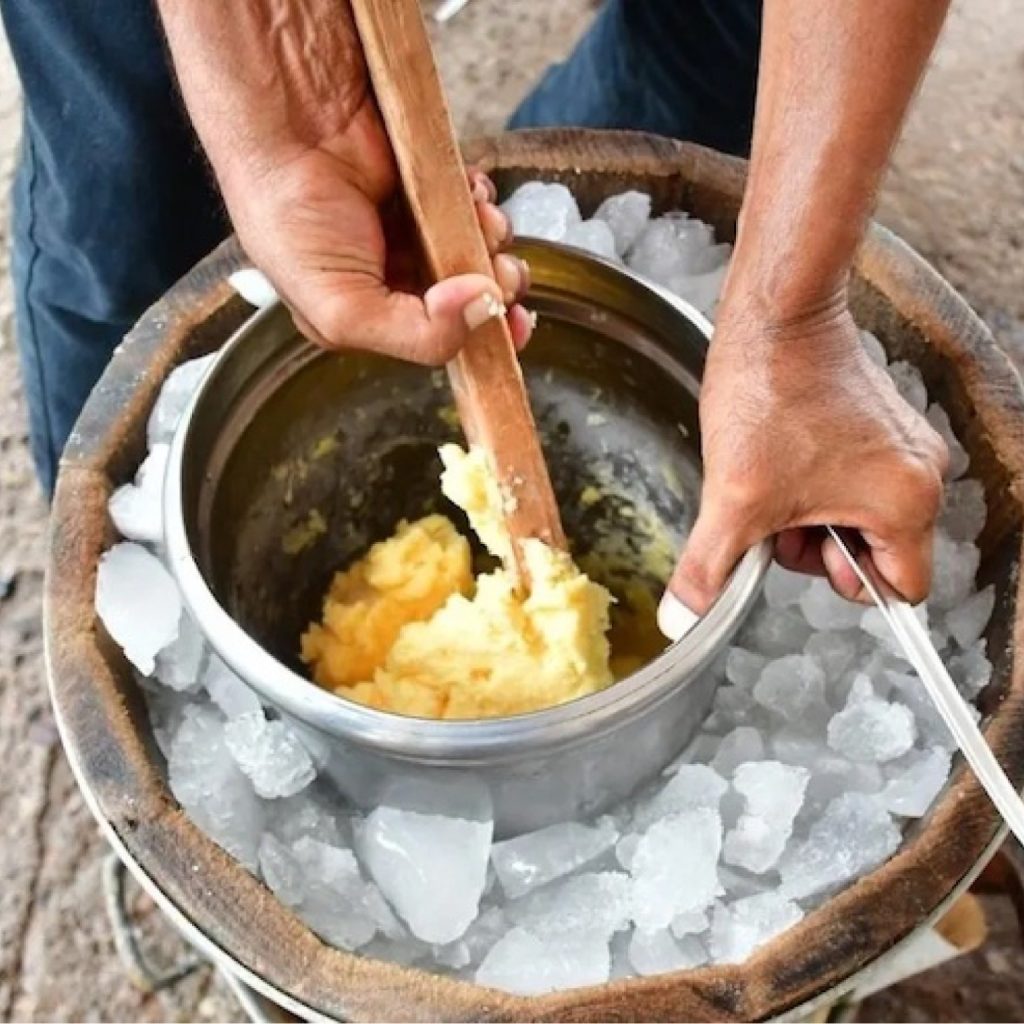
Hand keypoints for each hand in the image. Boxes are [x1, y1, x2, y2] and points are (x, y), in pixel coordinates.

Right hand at [220, 107, 529, 364]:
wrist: (285, 122)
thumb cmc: (289, 219)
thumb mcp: (342, 310)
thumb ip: (418, 334)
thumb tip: (487, 309)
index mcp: (372, 315)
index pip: (442, 340)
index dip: (483, 337)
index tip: (515, 327)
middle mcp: (398, 277)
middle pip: (473, 296)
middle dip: (496, 285)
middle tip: (499, 270)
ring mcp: (416, 229)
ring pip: (483, 248)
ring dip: (491, 236)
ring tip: (474, 217)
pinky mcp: (430, 185)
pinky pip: (478, 201)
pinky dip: (481, 196)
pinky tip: (466, 188)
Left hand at [658, 300, 948, 636]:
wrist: (776, 314)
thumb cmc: (769, 394)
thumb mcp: (734, 498)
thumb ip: (710, 568)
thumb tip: (683, 622)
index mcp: (905, 504)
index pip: (897, 589)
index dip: (840, 583)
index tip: (795, 551)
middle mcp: (921, 475)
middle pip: (873, 553)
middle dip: (816, 546)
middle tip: (773, 512)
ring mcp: (903, 444)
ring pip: (858, 515)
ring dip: (810, 513)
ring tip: (771, 479)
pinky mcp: (881, 422)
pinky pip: (854, 477)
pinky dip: (815, 482)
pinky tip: (780, 455)